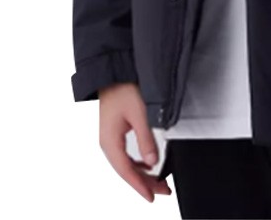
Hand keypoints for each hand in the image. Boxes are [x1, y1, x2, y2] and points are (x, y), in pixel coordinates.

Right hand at [98, 83, 171, 201]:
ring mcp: (109, 138)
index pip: (125, 171)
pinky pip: (125, 155)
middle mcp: (107, 143)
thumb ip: (146, 138)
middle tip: (163, 191)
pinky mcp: (114, 132)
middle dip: (144, 182)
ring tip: (159, 181)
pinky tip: (148, 164)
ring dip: (142, 174)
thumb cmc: (123, 89)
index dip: (139, 186)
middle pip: (126, 170)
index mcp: (109, 142)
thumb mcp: (139, 113)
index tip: (151, 197)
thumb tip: (153, 162)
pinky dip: (138, 163)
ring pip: (126, 164)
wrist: (113, 73)